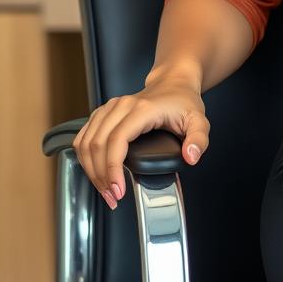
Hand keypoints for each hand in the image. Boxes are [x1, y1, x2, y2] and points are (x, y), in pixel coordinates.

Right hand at [72, 77, 210, 209]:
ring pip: (86, 142)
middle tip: (112, 197)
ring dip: (90, 170)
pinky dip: (85, 159)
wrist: (173, 83)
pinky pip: (83, 138)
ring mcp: (109, 108)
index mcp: (142, 109)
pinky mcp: (102, 113)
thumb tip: (191, 156)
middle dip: (101, 176)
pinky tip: (95, 173)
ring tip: (105, 190)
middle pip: (97, 145)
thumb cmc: (183, 101)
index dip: (113, 169)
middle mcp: (121, 106)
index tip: (118, 191)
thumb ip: (199, 139)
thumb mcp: (199, 120)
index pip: (117, 140)